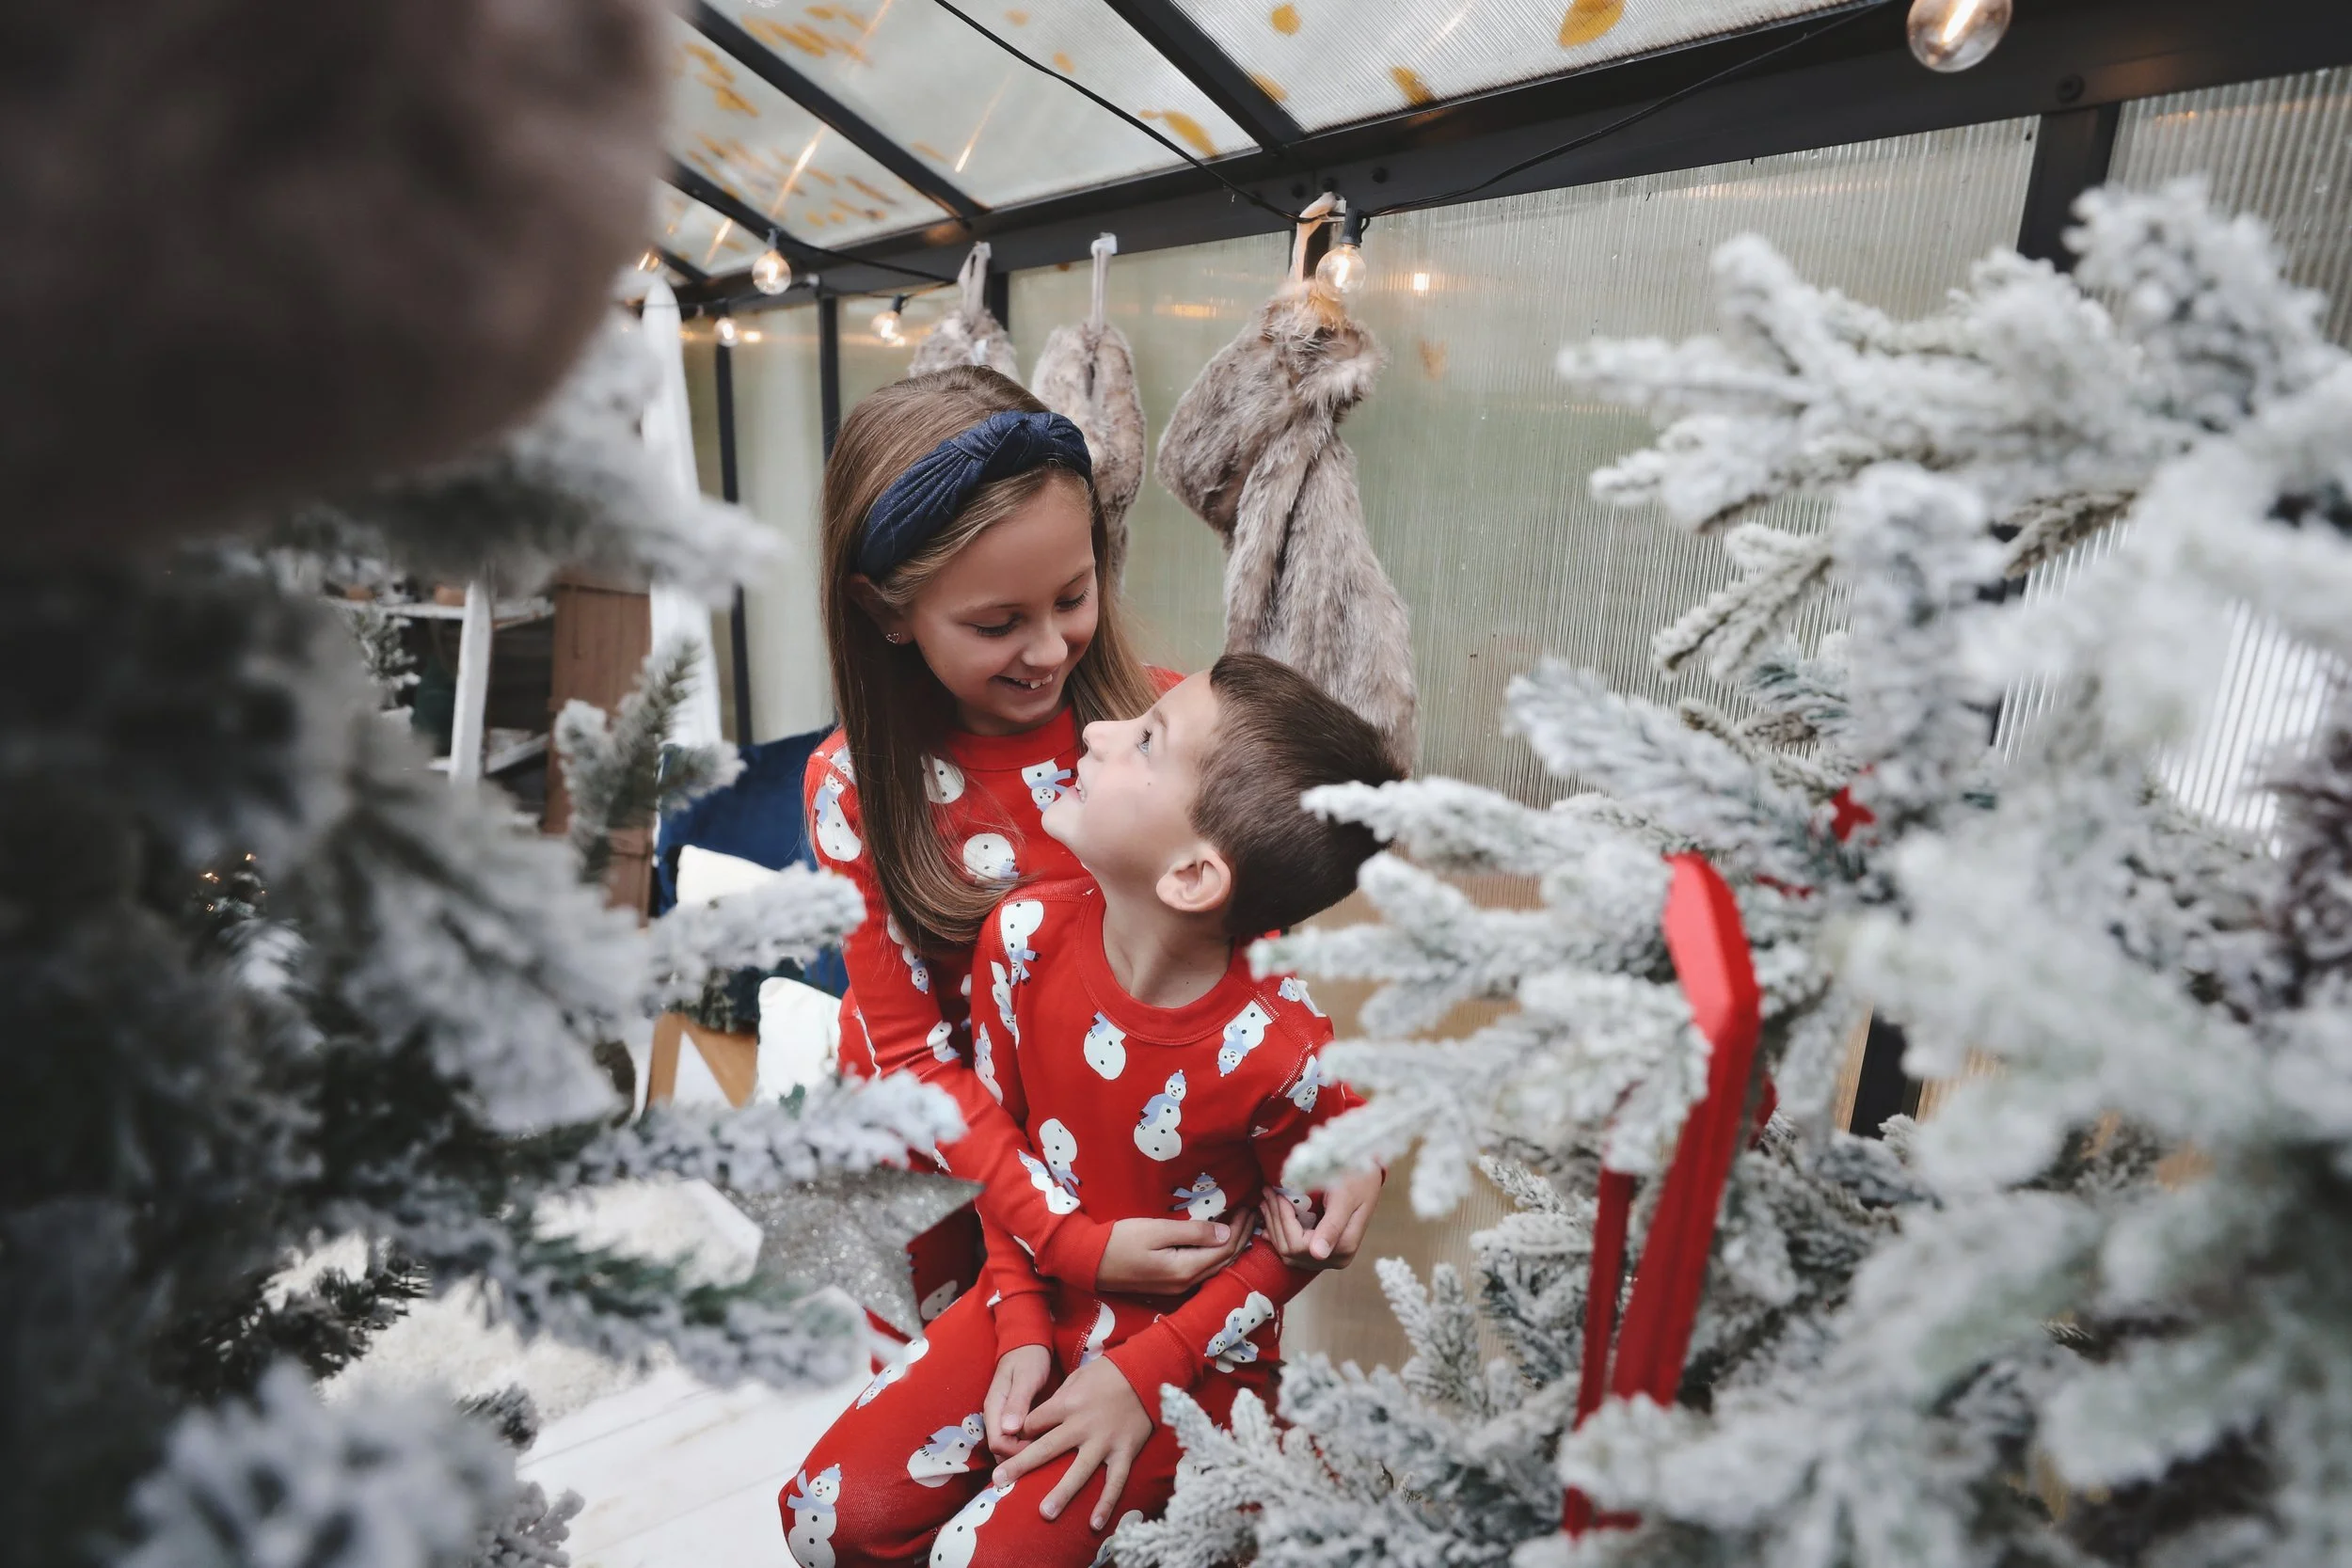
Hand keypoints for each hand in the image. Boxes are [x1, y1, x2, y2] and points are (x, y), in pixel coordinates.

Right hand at [984, 1343, 1055, 1460]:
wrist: (1028, 1344)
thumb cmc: (1028, 1358)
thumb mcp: (1026, 1378)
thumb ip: (1017, 1402)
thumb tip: (1009, 1429)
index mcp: (994, 1407)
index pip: (997, 1443)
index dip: (1016, 1453)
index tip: (1038, 1449)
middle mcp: (996, 1417)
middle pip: (1002, 1450)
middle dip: (1021, 1457)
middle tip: (1047, 1454)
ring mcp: (1005, 1418)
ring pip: (1010, 1447)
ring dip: (1026, 1453)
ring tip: (1050, 1452)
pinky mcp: (1015, 1418)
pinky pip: (1019, 1439)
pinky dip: (1030, 1444)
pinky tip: (1048, 1444)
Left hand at [992, 1357, 1153, 1528]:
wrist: (1146, 1372)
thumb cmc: (1107, 1373)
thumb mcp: (1077, 1377)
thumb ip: (1057, 1400)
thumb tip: (1035, 1421)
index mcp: (1067, 1403)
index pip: (1034, 1423)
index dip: (1020, 1434)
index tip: (1012, 1445)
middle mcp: (1082, 1425)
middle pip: (1046, 1447)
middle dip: (1021, 1465)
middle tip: (998, 1480)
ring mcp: (1104, 1441)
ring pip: (1079, 1471)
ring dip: (1062, 1493)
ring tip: (1044, 1513)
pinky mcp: (1124, 1452)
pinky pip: (1115, 1481)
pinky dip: (1106, 1503)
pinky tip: (1094, 1524)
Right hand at [1094, 1215, 1253, 1294]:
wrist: (1088, 1261)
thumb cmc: (1120, 1241)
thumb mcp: (1156, 1230)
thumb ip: (1192, 1232)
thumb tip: (1226, 1233)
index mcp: (1185, 1270)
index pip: (1225, 1250)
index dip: (1240, 1229)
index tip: (1247, 1208)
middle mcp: (1186, 1284)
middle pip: (1224, 1262)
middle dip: (1241, 1238)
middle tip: (1251, 1214)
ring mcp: (1177, 1288)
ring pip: (1215, 1268)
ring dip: (1231, 1248)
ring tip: (1241, 1226)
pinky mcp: (1169, 1285)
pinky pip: (1203, 1271)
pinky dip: (1216, 1255)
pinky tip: (1218, 1243)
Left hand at [1260, 1165, 1381, 1269]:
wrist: (1368, 1172)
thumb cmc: (1359, 1179)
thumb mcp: (1346, 1198)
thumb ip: (1332, 1226)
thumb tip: (1318, 1255)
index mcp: (1343, 1248)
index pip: (1299, 1245)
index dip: (1284, 1221)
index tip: (1279, 1195)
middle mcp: (1335, 1258)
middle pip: (1290, 1250)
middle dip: (1275, 1220)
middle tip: (1268, 1192)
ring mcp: (1327, 1257)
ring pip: (1287, 1251)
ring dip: (1274, 1225)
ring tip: (1268, 1199)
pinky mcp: (1320, 1249)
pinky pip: (1292, 1249)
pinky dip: (1279, 1232)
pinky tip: (1272, 1214)